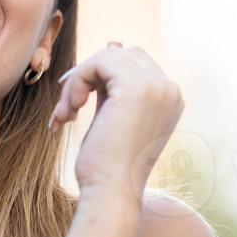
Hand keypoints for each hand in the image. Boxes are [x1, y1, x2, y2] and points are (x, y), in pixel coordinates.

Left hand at [48, 42, 183, 203]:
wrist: (111, 193)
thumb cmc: (107, 166)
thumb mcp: (113, 116)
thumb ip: (113, 85)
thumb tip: (112, 44)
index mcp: (169, 99)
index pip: (134, 63)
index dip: (100, 76)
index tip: (76, 102)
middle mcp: (169, 90)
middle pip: (122, 54)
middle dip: (89, 75)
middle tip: (69, 107)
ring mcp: (157, 87)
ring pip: (106, 57)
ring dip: (77, 81)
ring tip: (67, 113)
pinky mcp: (136, 88)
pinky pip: (96, 64)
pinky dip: (76, 82)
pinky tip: (71, 110)